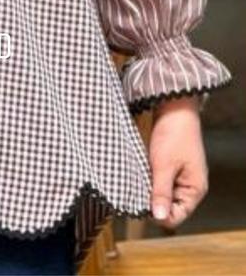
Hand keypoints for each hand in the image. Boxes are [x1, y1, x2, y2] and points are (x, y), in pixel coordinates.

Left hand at [148, 95, 207, 229]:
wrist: (174, 110)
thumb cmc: (173, 135)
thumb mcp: (164, 165)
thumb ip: (161, 192)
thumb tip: (158, 216)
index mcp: (194, 190)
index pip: (176, 216)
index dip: (158, 215)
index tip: (138, 207)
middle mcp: (189, 187)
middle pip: (169, 207)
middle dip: (152, 202)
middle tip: (133, 193)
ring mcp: (180, 177)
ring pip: (162, 194)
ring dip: (149, 190)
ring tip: (135, 182)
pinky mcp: (170, 168)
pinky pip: (159, 182)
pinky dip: (149, 180)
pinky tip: (138, 175)